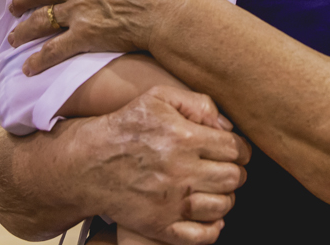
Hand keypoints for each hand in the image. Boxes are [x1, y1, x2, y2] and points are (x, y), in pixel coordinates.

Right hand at [0, 84, 251, 243]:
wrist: (89, 163)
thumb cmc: (126, 127)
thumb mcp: (158, 97)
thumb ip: (198, 103)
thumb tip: (226, 127)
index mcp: (184, 138)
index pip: (236, 149)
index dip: (240, 149)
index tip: (233, 150)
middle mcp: (181, 172)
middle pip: (234, 178)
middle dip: (236, 172)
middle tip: (224, 168)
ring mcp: (171, 202)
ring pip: (223, 206)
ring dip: (225, 197)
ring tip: (214, 189)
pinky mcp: (160, 225)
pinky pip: (202, 235)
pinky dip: (212, 227)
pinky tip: (208, 215)